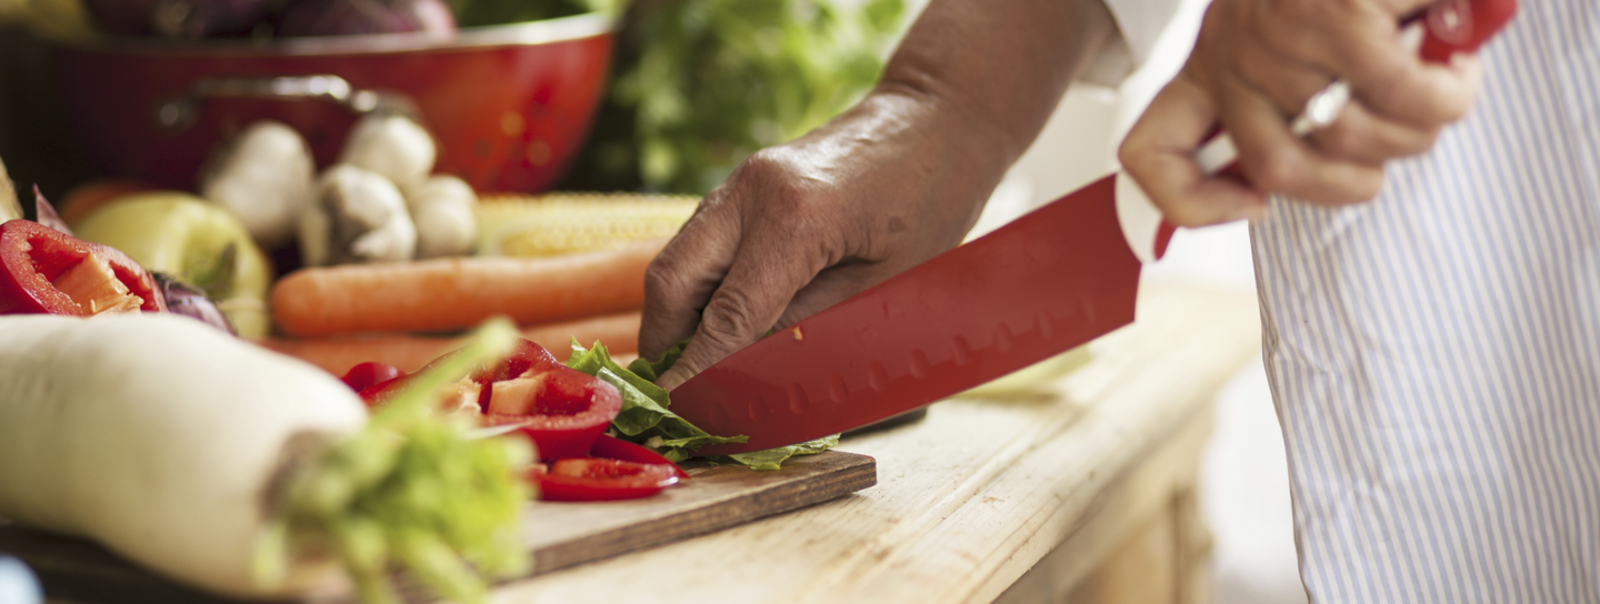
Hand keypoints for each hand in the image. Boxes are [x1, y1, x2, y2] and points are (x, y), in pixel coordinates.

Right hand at [640, 93, 1000, 390]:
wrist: (937, 118)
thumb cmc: (932, 201)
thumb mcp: (884, 283)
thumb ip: (811, 325)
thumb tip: (749, 372)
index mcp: (795, 218)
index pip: (726, 316)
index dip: (698, 372)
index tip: (682, 414)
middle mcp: (750, 192)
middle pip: (670, 280)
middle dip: (663, 343)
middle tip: (677, 393)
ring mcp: (739, 181)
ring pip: (674, 259)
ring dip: (675, 317)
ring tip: (694, 366)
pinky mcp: (741, 182)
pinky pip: (699, 243)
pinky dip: (696, 288)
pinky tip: (717, 323)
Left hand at [1119, 0, 1484, 225]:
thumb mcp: (1285, 33)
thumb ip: (1283, 98)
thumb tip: (1290, 182)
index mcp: (1211, 66)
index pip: (1154, 153)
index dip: (1192, 203)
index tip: (1250, 208)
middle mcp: (1233, 56)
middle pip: (1282, 172)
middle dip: (1362, 176)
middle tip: (1401, 131)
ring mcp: (1281, 37)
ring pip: (1356, 139)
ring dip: (1419, 128)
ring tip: (1443, 91)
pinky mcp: (1340, 18)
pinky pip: (1406, 95)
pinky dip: (1447, 93)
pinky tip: (1457, 67)